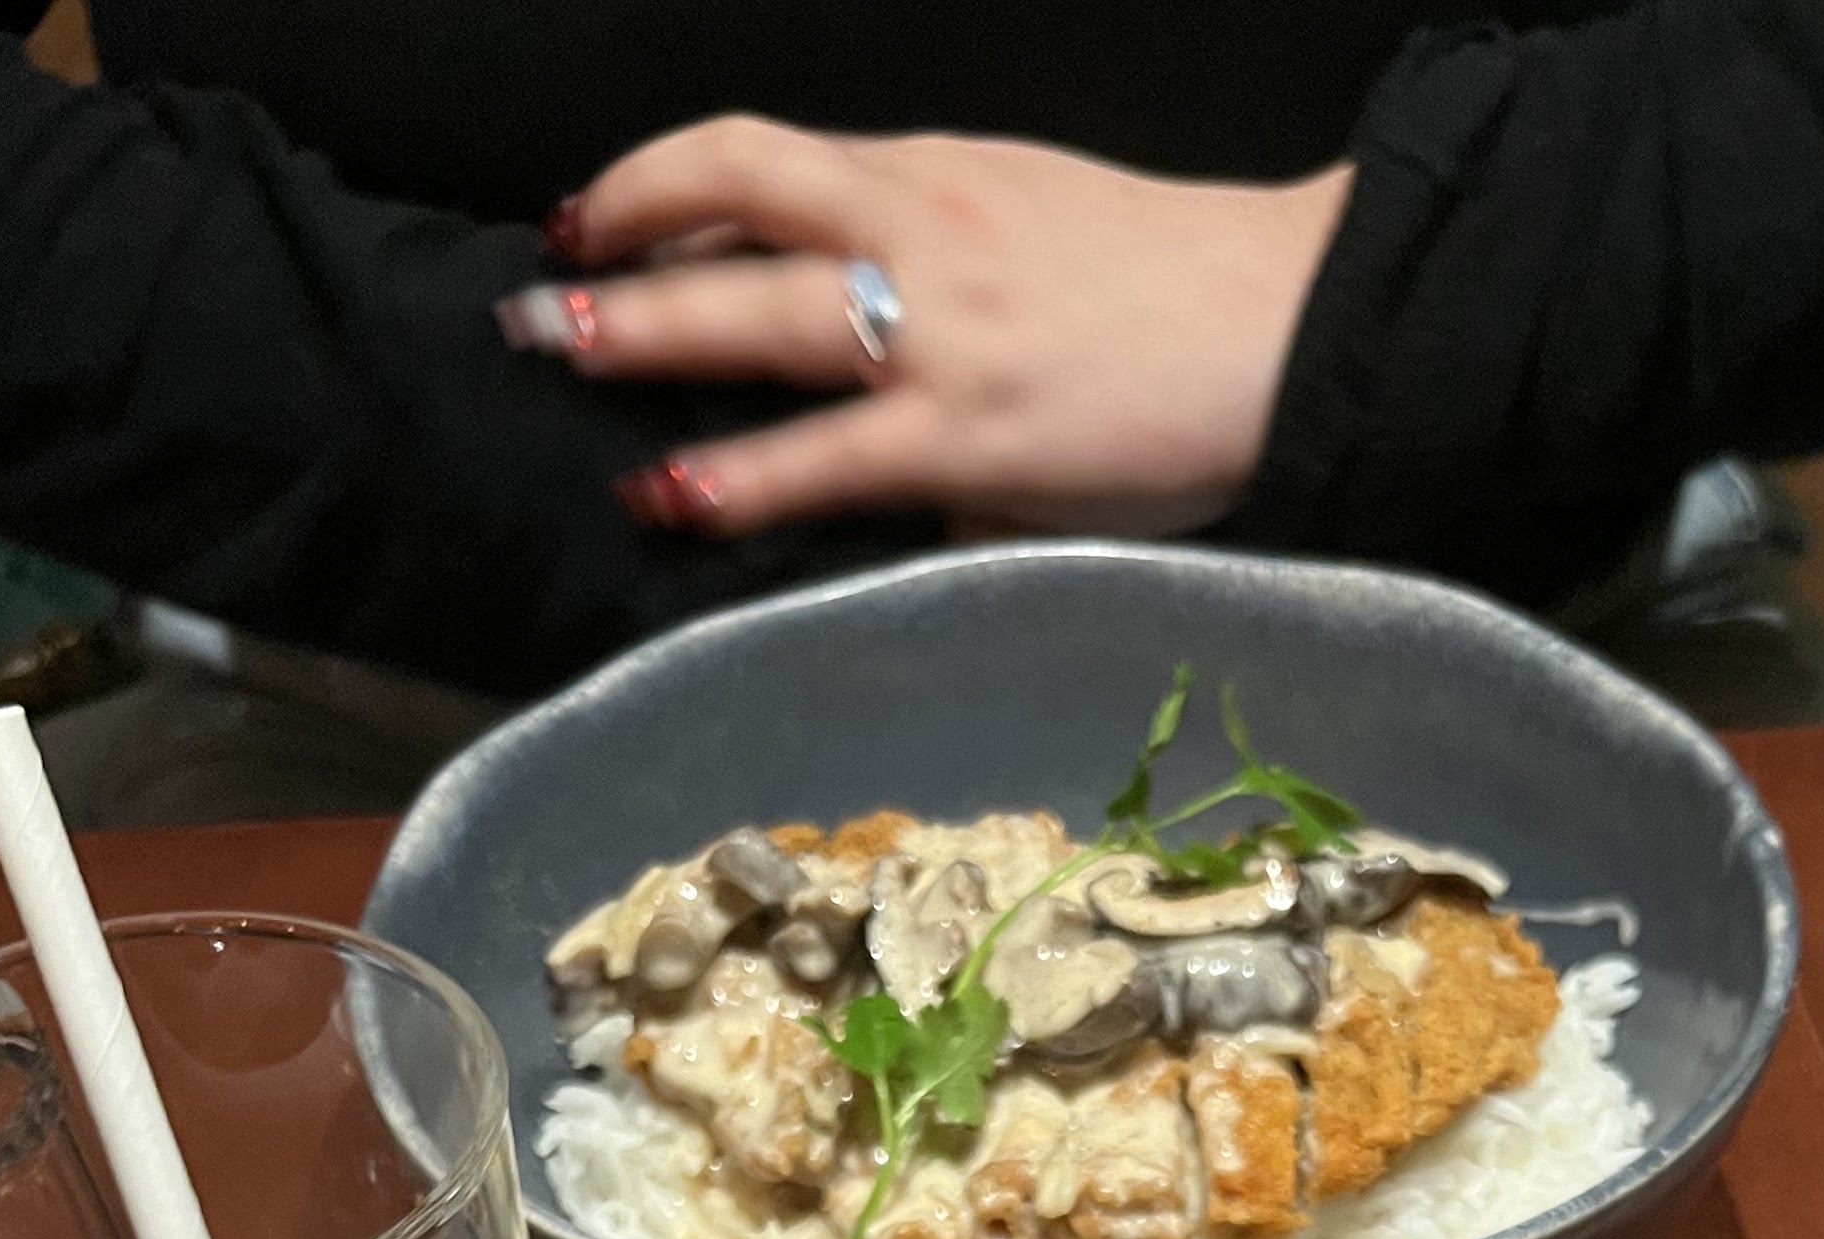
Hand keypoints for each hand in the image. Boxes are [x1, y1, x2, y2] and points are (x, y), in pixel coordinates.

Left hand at [502, 118, 1352, 541]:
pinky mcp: (967, 441)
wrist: (1285, 325)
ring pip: (755, 316)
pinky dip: (734, 479)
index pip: (761, 157)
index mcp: (937, 176)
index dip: (659, 182)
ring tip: (565, 364)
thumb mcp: (1037, 226)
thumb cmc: (1175, 293)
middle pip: (730, 207)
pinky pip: (823, 460)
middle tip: (537, 296)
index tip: (598, 217)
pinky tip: (673, 495)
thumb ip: (938, 264)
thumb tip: (861, 345)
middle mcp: (920, 236)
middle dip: (615, 247)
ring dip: (641, 339)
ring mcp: (938, 339)